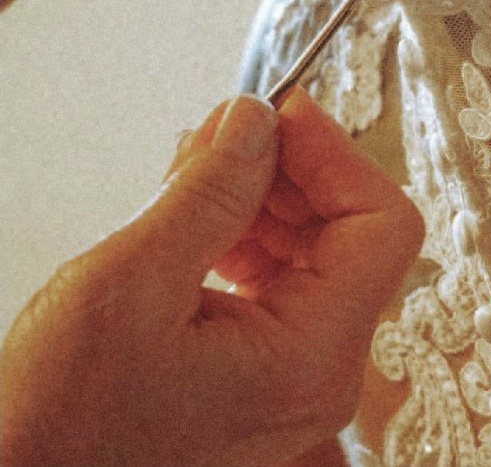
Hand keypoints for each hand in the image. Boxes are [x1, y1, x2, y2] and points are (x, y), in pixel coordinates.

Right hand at [0, 90, 423, 466]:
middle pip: (352, 232)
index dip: (337, 155)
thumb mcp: (130, 285)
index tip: (281, 111)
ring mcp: (293, 377)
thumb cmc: (60, 425)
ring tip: (194, 168)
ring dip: (263, 195)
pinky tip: (191, 213)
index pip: (383, 225)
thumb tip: (257, 116)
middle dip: (291, 168)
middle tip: (222, 131)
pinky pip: (278, 280)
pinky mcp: (259, 374)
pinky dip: (244, 233)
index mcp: (314, 357)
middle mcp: (322, 371)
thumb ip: (209, 192)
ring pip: (314, 249)